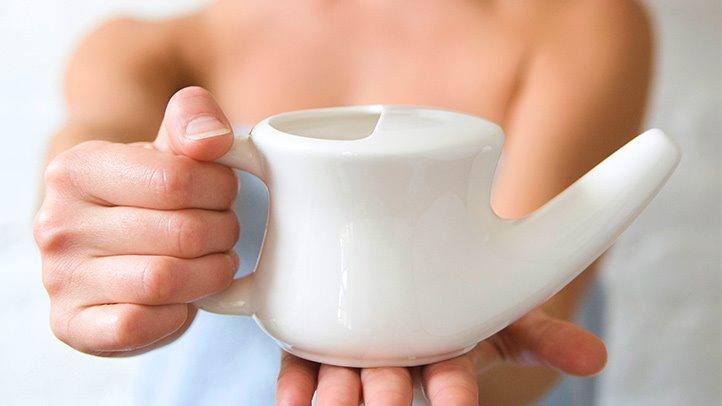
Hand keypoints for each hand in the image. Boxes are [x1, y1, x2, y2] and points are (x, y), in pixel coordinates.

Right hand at [34, 87, 239, 355]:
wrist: (108, 239)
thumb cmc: (147, 190)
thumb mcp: (168, 145)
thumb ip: (193, 121)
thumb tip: (213, 139)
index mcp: (77, 169)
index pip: (176, 180)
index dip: (221, 189)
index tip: (225, 192)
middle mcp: (57, 224)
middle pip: (180, 233)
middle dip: (223, 232)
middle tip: (226, 230)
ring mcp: (60, 278)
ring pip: (164, 281)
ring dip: (211, 275)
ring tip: (216, 261)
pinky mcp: (71, 324)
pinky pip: (139, 326)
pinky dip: (177, 315)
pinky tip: (184, 298)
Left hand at [276, 308, 606, 404]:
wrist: (424, 256)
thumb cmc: (467, 287)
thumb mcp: (504, 306)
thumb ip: (543, 333)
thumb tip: (596, 358)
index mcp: (442, 354)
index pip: (451, 379)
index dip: (456, 391)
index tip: (461, 398)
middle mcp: (398, 359)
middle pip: (392, 383)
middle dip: (389, 396)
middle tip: (387, 401)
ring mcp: (356, 350)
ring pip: (345, 379)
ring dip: (337, 396)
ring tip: (331, 405)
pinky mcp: (316, 339)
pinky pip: (300, 366)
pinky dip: (294, 385)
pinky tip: (289, 401)